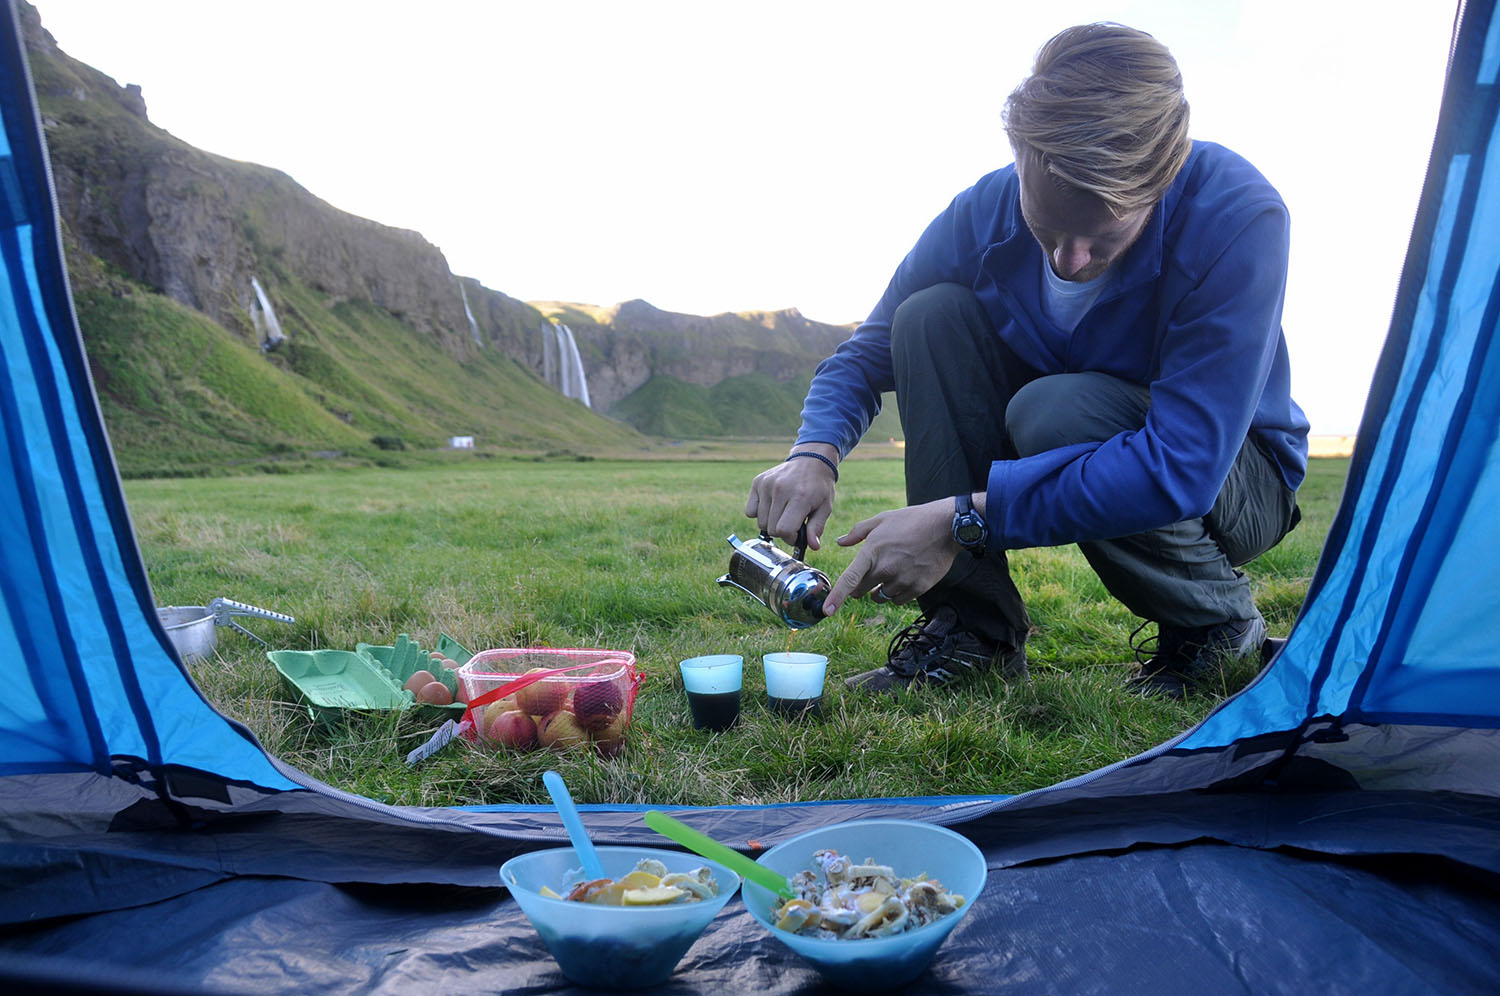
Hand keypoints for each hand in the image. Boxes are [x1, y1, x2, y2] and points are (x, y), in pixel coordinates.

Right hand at [744, 444, 838, 549]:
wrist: (811, 460)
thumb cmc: (819, 487)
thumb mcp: (825, 508)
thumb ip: (817, 528)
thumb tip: (813, 547)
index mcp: (800, 497)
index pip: (783, 530)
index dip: (790, 538)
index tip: (797, 534)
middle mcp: (780, 490)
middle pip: (771, 528)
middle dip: (782, 531)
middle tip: (792, 522)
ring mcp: (767, 484)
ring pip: (760, 522)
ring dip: (771, 523)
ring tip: (783, 513)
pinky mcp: (757, 482)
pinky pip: (750, 511)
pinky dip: (759, 513)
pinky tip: (772, 506)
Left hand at [821, 497, 957, 614]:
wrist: (945, 526)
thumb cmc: (911, 520)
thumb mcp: (881, 520)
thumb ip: (858, 533)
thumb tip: (840, 543)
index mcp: (872, 552)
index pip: (849, 580)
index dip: (836, 597)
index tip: (828, 611)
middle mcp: (885, 569)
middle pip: (861, 592)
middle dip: (861, 586)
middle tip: (872, 572)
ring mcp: (902, 581)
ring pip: (880, 596)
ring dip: (881, 589)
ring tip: (895, 569)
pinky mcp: (918, 588)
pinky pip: (898, 600)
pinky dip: (898, 593)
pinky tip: (906, 576)